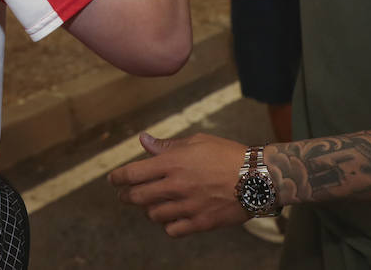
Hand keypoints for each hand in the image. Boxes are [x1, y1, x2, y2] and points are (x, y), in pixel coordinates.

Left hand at [108, 131, 249, 236]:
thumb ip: (167, 145)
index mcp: (173, 163)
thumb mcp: (197, 142)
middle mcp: (176, 186)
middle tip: (126, 195)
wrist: (257, 178)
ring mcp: (188, 206)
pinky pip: (173, 230)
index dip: (117, 178)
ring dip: (149, 210)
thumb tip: (144, 140)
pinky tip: (171, 218)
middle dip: (127, 196)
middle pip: (137, 197)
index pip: (133, 173)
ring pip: (153, 215)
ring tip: (152, 204)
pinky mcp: (200, 223)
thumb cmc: (227, 154)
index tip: (112, 180)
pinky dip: (168, 225)